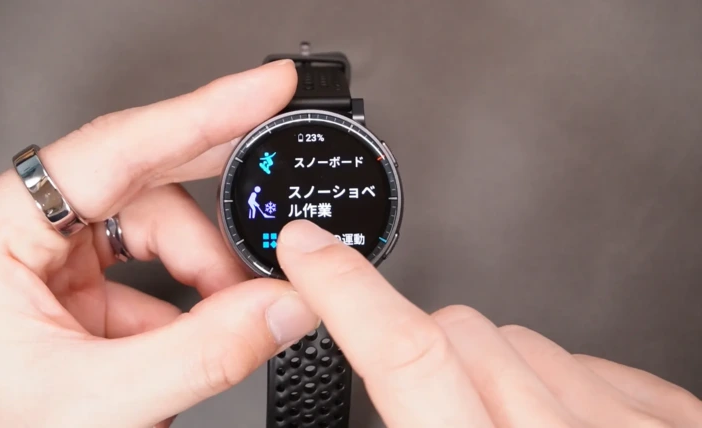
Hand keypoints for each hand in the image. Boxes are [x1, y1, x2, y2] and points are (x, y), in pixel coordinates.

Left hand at [0, 59, 321, 427]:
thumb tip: (282, 305)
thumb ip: (204, 353)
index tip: (261, 91)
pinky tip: (195, 332)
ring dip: (203, 270)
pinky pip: (143, 266)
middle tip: (272, 187)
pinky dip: (183, 296)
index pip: (115, 148)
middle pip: (139, 178)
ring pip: (150, 227)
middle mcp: (13, 229)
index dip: (201, 113)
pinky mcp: (64, 282)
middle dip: (216, 194)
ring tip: (231, 315)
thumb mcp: (97, 401)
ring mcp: (40, 254)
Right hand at [277, 220, 701, 426]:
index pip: (409, 358)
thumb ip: (406, 425)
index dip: (346, 293)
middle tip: (424, 409)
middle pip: (459, 333)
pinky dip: (553, 385)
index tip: (310, 252)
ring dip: (488, 372)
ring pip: (519, 340)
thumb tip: (375, 408)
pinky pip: (586, 360)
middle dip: (421, 352)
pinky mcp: (679, 420)